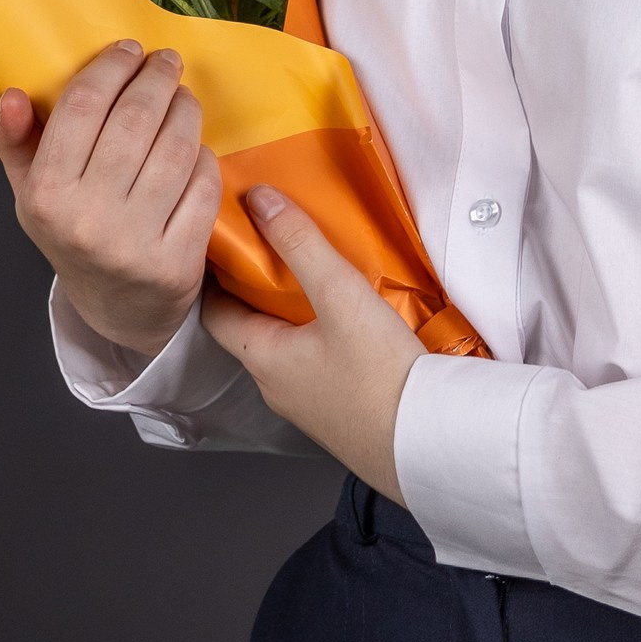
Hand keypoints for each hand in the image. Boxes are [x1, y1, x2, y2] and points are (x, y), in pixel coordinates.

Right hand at [0, 38, 222, 361]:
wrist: (116, 309)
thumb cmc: (73, 232)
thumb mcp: (32, 192)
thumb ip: (16, 142)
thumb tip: (13, 95)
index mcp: (46, 195)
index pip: (82, 107)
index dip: (111, 68)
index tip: (130, 49)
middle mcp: (88, 219)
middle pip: (133, 120)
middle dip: (156, 78)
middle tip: (166, 62)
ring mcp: (135, 242)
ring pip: (174, 148)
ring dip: (185, 109)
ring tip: (182, 96)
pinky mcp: (177, 260)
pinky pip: (202, 185)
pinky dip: (203, 156)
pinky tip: (195, 147)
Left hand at [203, 187, 425, 502]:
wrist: (425, 441)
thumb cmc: (377, 374)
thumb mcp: (339, 293)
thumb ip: (299, 242)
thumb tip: (259, 200)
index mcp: (261, 358)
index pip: (215, 311)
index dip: (215, 273)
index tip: (225, 237)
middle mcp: (275, 384)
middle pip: (251, 326)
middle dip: (257, 285)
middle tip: (272, 240)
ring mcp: (306, 402)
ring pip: (284, 344)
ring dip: (290, 309)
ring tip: (311, 269)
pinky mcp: (337, 409)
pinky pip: (314, 361)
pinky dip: (317, 331)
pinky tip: (347, 315)